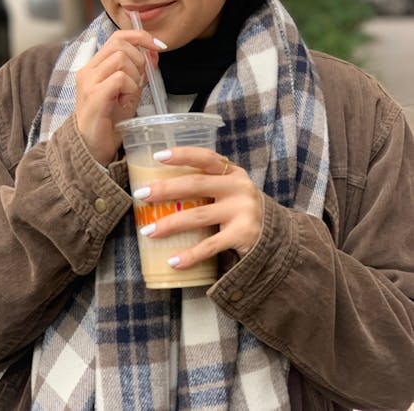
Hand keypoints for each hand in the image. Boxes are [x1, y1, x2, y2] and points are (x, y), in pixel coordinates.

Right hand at [75, 30, 164, 165]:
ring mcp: (88, 82)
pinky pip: (120, 78)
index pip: (117, 37)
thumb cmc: (110, 120)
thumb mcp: (129, 91)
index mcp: (95, 66)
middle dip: (139, 59)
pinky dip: (129, 88)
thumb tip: (154, 52)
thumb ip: (139, 71)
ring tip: (128, 96)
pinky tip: (125, 102)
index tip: (158, 46)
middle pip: (120, 44)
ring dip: (133, 77)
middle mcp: (88, 70)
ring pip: (121, 59)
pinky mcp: (93, 95)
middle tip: (139, 81)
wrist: (94, 147)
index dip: (140, 36)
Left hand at [135, 147, 263, 267]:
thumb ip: (208, 184)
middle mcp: (239, 187)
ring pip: (198, 216)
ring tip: (147, 231)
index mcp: (232, 172)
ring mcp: (242, 211)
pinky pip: (210, 246)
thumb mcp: (230, 190)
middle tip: (141, 194)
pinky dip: (190, 255)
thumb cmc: (240, 209)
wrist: (275, 237)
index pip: (205, 157)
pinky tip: (172, 261)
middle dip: (165, 189)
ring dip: (169, 224)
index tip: (157, 156)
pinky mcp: (243, 235)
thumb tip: (160, 186)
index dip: (182, 155)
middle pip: (196, 184)